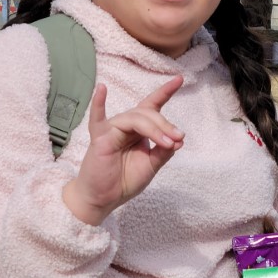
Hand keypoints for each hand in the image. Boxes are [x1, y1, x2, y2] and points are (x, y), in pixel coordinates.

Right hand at [61, 78, 183, 225]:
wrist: (104, 199)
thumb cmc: (124, 181)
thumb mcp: (151, 166)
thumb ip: (163, 152)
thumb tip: (179, 139)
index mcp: (139, 130)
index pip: (153, 107)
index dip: (165, 92)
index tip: (180, 79)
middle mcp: (126, 126)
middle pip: (148, 114)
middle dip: (165, 125)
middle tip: (177, 139)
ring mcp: (112, 129)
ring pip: (136, 118)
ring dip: (155, 128)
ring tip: (167, 142)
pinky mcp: (99, 137)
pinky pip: (97, 118)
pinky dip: (99, 103)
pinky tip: (102, 89)